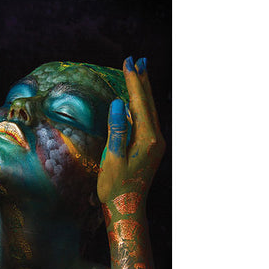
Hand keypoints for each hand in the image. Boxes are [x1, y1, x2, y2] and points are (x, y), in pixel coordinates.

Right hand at [97, 56, 164, 207]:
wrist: (127, 208)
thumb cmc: (115, 187)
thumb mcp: (112, 160)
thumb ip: (117, 131)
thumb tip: (118, 104)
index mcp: (147, 139)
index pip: (139, 104)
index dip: (134, 82)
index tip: (129, 62)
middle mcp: (155, 139)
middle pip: (149, 103)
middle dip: (142, 81)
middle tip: (138, 60)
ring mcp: (155, 144)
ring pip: (150, 111)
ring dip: (144, 91)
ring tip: (140, 73)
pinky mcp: (151, 149)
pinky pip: (148, 120)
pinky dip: (143, 105)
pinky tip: (137, 102)